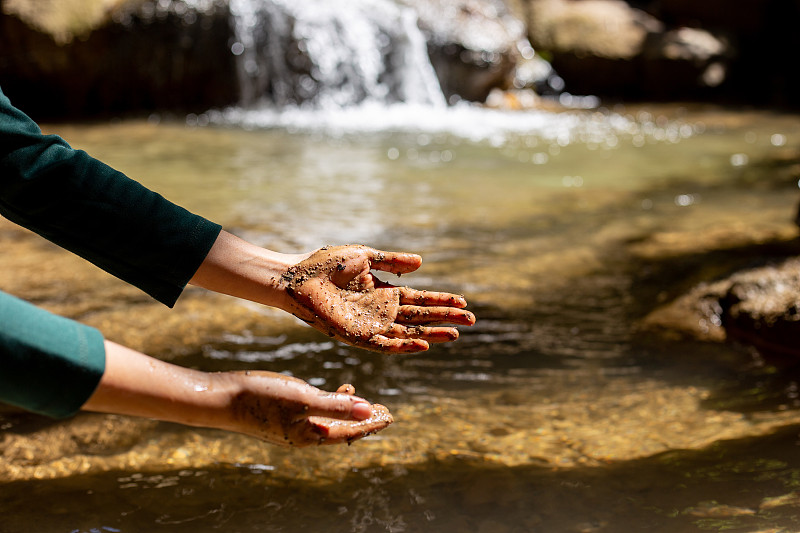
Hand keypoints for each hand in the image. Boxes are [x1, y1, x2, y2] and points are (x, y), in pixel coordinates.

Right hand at [227, 373, 392, 446]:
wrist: (222, 398)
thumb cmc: (262, 398)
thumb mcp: (304, 399)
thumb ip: (337, 406)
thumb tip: (369, 412)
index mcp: (310, 436)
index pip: (350, 432)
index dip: (371, 424)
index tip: (390, 417)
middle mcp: (302, 435)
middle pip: (341, 429)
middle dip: (362, 420)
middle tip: (383, 411)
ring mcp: (291, 426)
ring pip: (328, 421)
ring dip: (346, 411)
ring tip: (362, 400)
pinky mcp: (281, 415)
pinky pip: (313, 413)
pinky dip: (328, 403)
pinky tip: (332, 391)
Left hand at [279, 245, 475, 352]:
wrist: (294, 277)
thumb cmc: (324, 264)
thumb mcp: (365, 256)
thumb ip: (392, 262)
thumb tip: (421, 264)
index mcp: (382, 291)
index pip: (418, 298)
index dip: (440, 300)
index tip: (463, 301)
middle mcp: (379, 311)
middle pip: (419, 316)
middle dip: (444, 318)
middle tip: (470, 320)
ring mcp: (369, 325)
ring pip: (407, 332)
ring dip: (430, 333)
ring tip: (454, 335)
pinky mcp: (355, 335)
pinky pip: (383, 344)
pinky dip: (403, 345)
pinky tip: (422, 343)